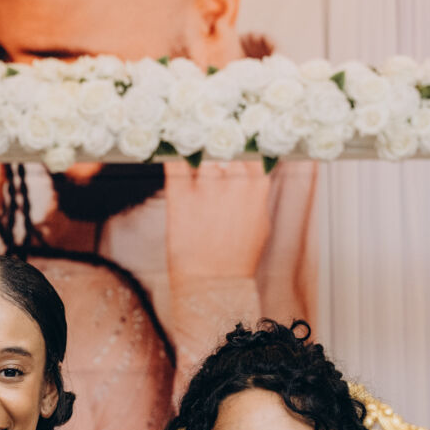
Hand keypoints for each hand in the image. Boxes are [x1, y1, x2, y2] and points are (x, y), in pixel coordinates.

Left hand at [164, 159, 271, 294]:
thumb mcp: (260, 224)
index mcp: (256, 189)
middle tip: (211, 154)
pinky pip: (175, 163)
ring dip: (198, 158)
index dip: (240, 147)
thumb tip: (251, 173)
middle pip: (225, 149)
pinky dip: (172, 153)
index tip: (233, 144)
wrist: (212, 285)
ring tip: (193, 164)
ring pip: (203, 155)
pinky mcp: (180, 196)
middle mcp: (233, 183)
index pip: (250, 151)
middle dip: (218, 151)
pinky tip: (170, 151)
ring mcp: (206, 188)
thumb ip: (256, 194)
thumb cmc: (237, 259)